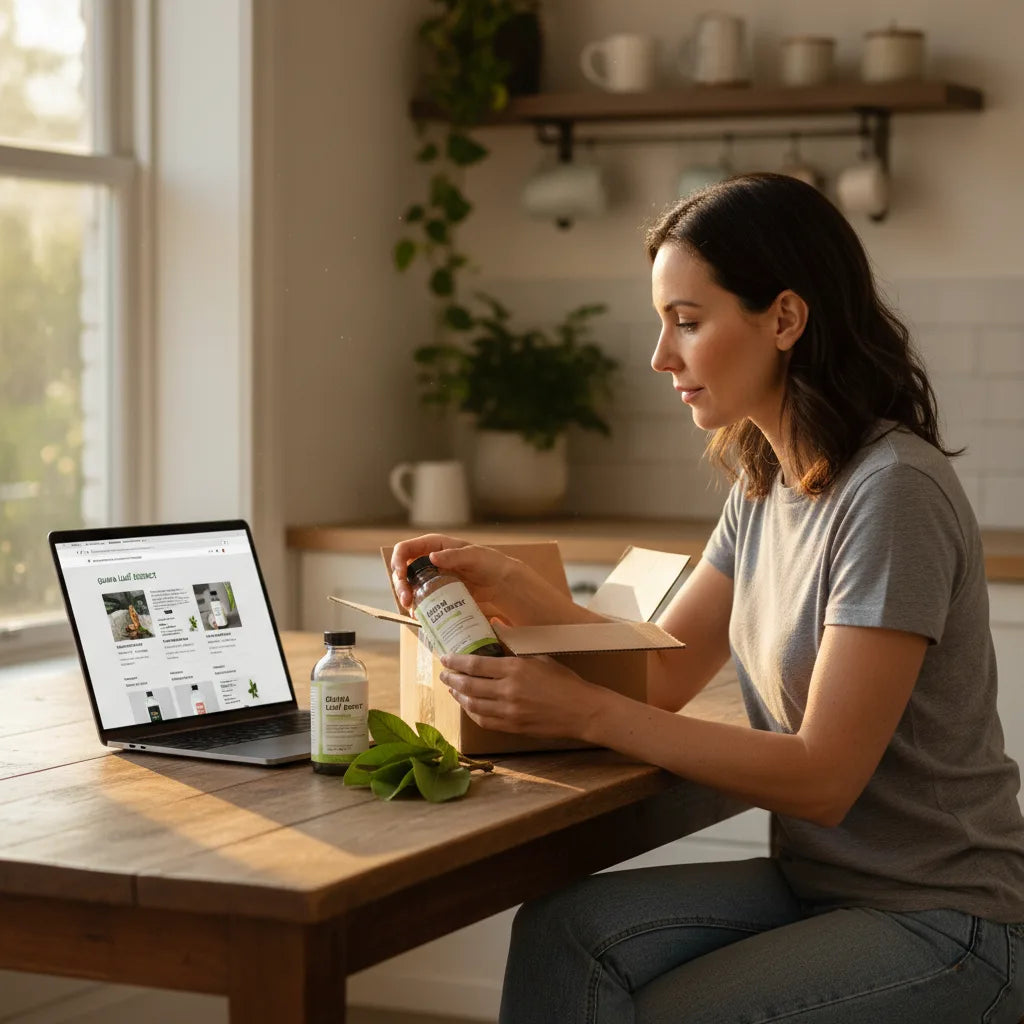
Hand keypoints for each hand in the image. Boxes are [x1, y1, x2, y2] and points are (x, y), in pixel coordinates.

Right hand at [390, 534, 518, 620]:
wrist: (500, 583)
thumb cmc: (489, 563)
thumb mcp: (474, 556)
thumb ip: (454, 556)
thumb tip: (432, 556)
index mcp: (434, 545)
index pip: (405, 549)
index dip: (398, 561)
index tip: (401, 576)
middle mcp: (428, 560)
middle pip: (402, 570)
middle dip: (400, 585)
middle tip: (406, 600)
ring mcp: (431, 577)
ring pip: (409, 585)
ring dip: (405, 597)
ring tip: (412, 610)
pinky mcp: (437, 592)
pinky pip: (420, 598)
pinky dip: (417, 606)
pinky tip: (419, 614)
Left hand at [439, 651, 607, 739]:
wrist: (582, 711)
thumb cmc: (564, 681)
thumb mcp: (540, 657)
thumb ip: (514, 645)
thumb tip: (496, 626)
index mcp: (514, 669)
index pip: (475, 665)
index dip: (456, 661)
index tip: (446, 658)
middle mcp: (508, 690)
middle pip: (469, 685)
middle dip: (451, 679)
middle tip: (444, 675)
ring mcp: (509, 711)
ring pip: (473, 704)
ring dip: (459, 696)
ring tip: (453, 689)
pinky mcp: (512, 727)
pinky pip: (484, 721)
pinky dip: (472, 713)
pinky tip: (469, 706)